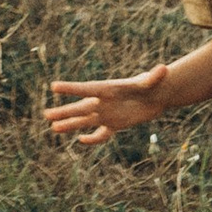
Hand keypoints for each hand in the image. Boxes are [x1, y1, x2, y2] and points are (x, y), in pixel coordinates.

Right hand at [44, 66, 163, 145]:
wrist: (156, 95)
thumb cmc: (152, 85)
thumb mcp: (153, 82)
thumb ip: (154, 77)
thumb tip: (165, 70)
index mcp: (108, 89)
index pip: (86, 89)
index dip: (71, 89)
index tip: (54, 86)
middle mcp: (103, 102)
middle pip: (80, 109)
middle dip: (63, 112)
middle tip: (46, 115)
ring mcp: (107, 114)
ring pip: (84, 122)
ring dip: (70, 125)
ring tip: (53, 129)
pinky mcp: (114, 125)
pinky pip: (100, 134)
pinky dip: (93, 139)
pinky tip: (82, 141)